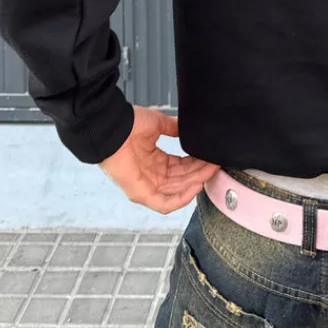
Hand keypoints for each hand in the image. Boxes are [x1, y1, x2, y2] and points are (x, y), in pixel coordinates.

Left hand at [98, 105, 220, 213]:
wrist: (111, 126)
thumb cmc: (128, 123)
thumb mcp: (158, 124)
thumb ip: (174, 128)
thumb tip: (189, 127)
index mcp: (155, 160)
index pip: (182, 167)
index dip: (198, 163)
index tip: (212, 156)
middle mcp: (152, 175)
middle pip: (183, 179)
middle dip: (201, 172)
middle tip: (216, 163)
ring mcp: (146, 186)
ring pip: (177, 191)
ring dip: (195, 182)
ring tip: (210, 171)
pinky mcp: (140, 193)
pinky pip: (163, 203)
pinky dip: (181, 199)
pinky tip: (196, 187)